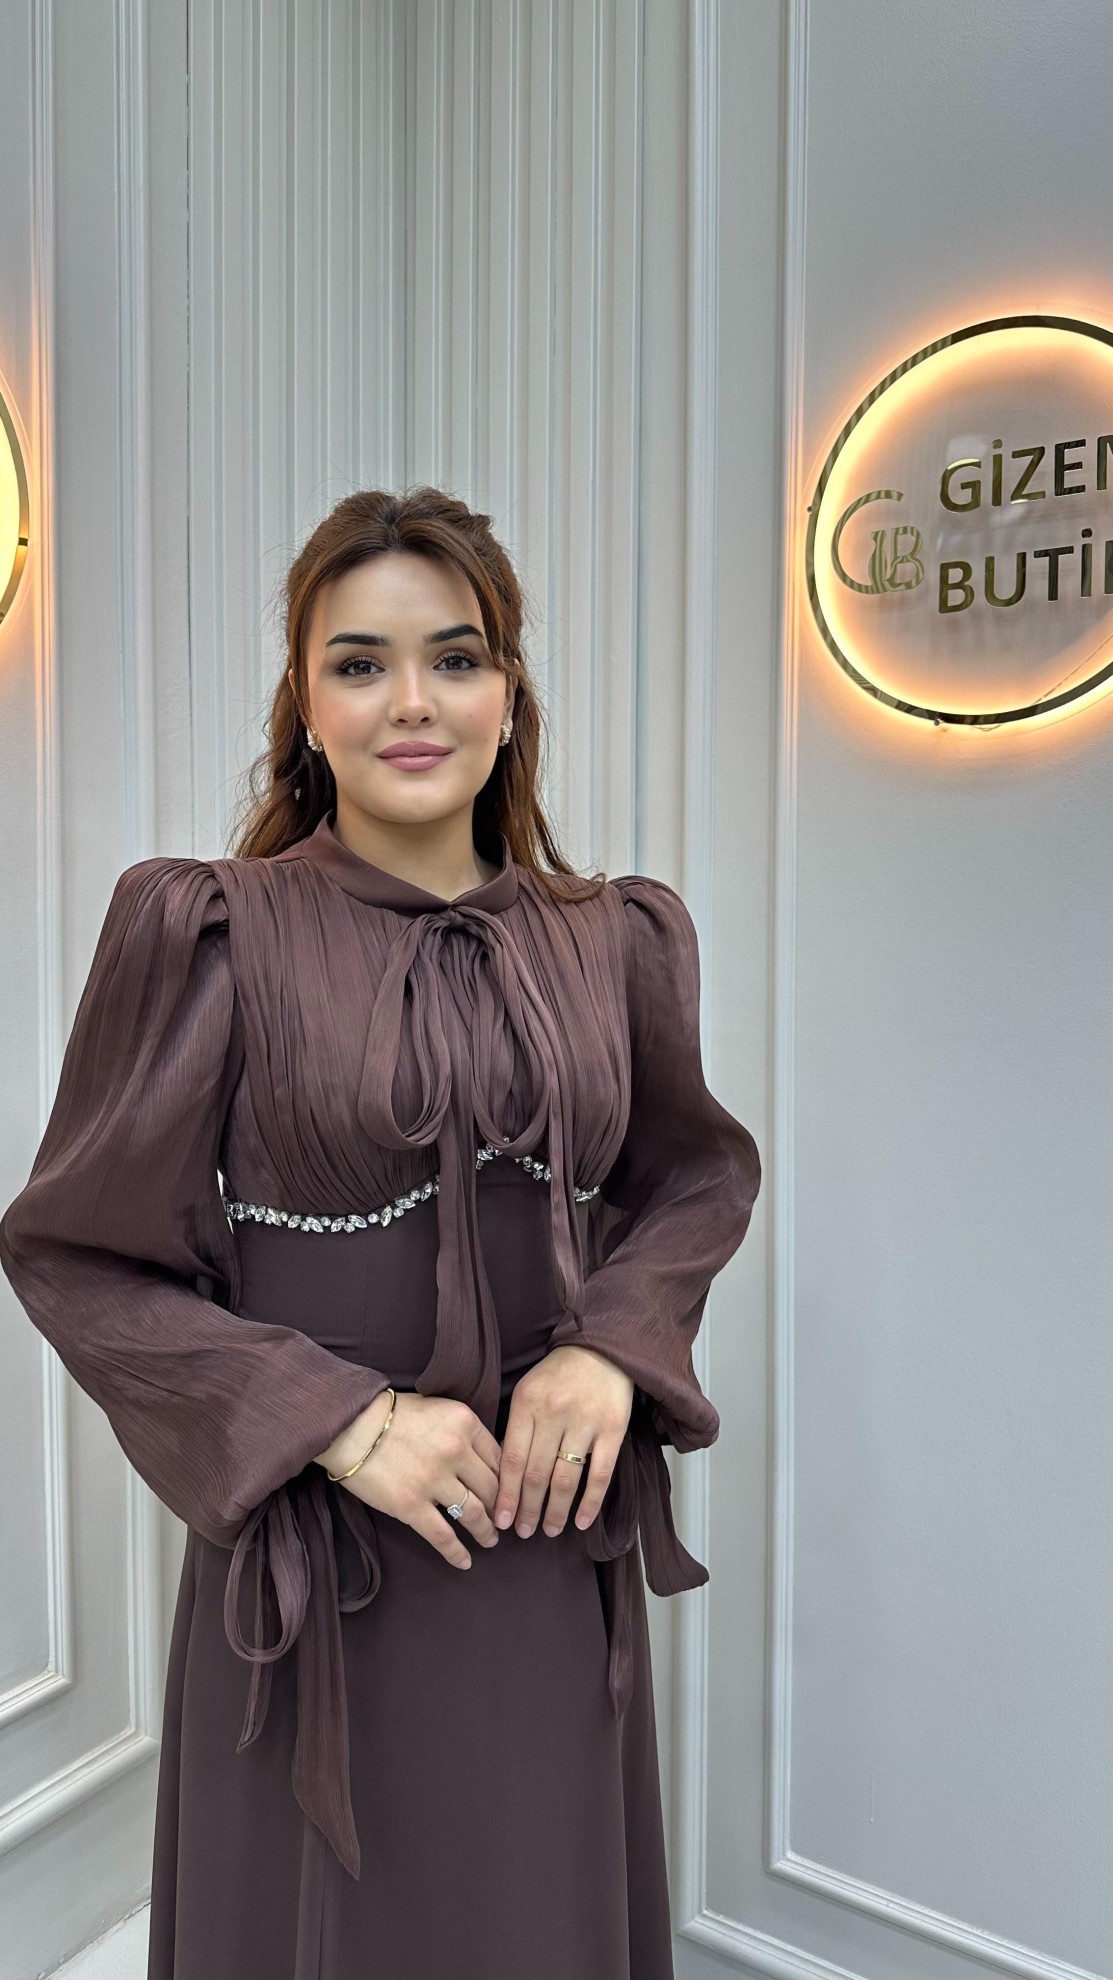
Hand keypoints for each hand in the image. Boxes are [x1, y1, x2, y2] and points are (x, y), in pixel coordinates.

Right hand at [315, 1390, 502, 1570]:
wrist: (349, 1424)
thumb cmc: (390, 1415)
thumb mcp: (437, 1408)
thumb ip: (462, 1430)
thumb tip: (483, 1458)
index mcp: (464, 1422)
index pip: (499, 1457)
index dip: (507, 1479)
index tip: (510, 1493)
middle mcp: (455, 1451)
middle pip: (491, 1488)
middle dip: (501, 1508)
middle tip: (504, 1521)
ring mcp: (434, 1480)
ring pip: (473, 1513)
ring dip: (486, 1531)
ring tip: (491, 1540)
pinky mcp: (411, 1505)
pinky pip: (442, 1535)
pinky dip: (456, 1552)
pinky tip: (465, 1562)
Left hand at [494, 1345, 634, 1538]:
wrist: (603, 1348)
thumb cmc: (559, 1374)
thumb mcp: (528, 1391)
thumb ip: (517, 1428)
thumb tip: (504, 1477)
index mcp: (527, 1404)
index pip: (512, 1459)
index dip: (506, 1494)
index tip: (500, 1519)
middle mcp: (554, 1413)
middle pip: (536, 1474)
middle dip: (528, 1509)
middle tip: (523, 1532)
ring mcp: (585, 1421)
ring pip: (566, 1478)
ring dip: (556, 1511)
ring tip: (549, 1530)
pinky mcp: (613, 1429)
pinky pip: (600, 1474)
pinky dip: (590, 1502)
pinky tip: (581, 1521)